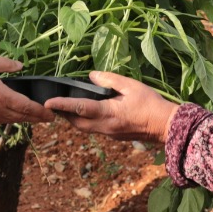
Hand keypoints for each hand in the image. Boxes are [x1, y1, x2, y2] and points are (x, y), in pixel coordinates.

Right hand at [0, 56, 53, 124]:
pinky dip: (12, 119)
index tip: (51, 113)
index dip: (40, 111)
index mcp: (0, 95)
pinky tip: (14, 116)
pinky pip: (2, 120)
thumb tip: (20, 65)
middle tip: (49, 118)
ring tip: (35, 118)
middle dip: (37, 118)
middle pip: (22, 116)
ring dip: (25, 120)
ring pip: (12, 120)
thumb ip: (5, 64)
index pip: (26, 106)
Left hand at [44, 71, 178, 143]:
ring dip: (73, 119)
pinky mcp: (113, 135)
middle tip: (53, 104)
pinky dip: (85, 122)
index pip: (80, 108)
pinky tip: (86, 112)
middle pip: (77, 123)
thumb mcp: (131, 86)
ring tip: (66, 108)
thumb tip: (91, 76)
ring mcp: (109, 133)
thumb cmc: (150, 103)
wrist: (165, 126)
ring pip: (84, 128)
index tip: (47, 103)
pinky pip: (93, 129)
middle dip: (63, 114)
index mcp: (109, 113)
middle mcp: (105, 126)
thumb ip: (109, 80)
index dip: (62, 104)